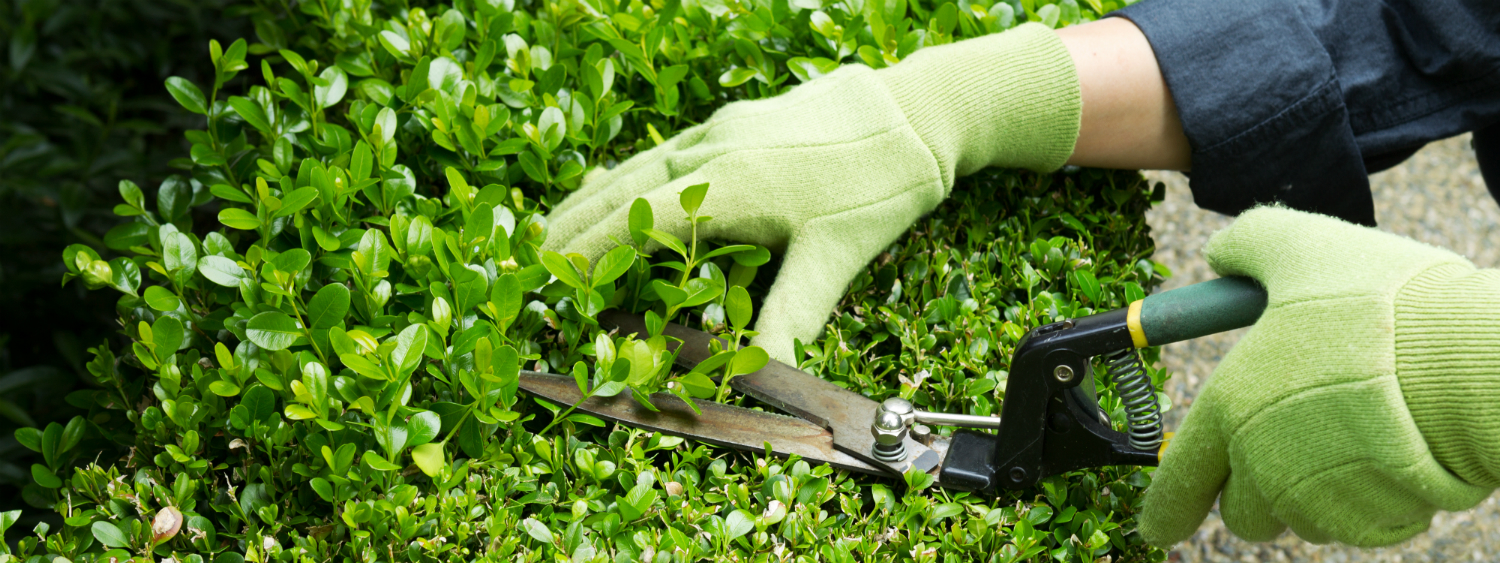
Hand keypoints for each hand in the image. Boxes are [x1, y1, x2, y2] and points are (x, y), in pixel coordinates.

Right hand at [544, 24, 1081, 360]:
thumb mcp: (836, 256)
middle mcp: (711, 150)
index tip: (550, 279)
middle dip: (573, 226)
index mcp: (727, 184)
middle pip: (621, 190)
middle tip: (530, 261)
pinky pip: (662, 152)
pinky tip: (625, 189)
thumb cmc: (880, 183)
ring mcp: (720, 130)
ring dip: (594, 199)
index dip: (588, 253)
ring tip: (557, 227)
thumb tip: (757, 376)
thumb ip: (791, 314)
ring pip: (637, 167)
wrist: (918, 111)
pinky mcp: (735, 122)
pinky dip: (630, 178)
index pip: (636, 223)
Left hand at [1140, 206, 1499, 546]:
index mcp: (1229, 408)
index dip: (1167, 508)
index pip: (1178, 482)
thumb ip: (1248, 246)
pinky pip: (1360, 523)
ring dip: (1315, 491)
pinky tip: (1394, 454)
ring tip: (1355, 435)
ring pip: (1301, 517)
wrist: (1469, 358)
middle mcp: (1263, 465)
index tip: (1161, 527)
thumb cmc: (1380, 303)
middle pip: (1242, 511)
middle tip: (1292, 446)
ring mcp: (1320, 499)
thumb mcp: (1299, 246)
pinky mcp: (1376, 519)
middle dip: (1256, 492)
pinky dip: (1369, 499)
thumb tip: (1221, 254)